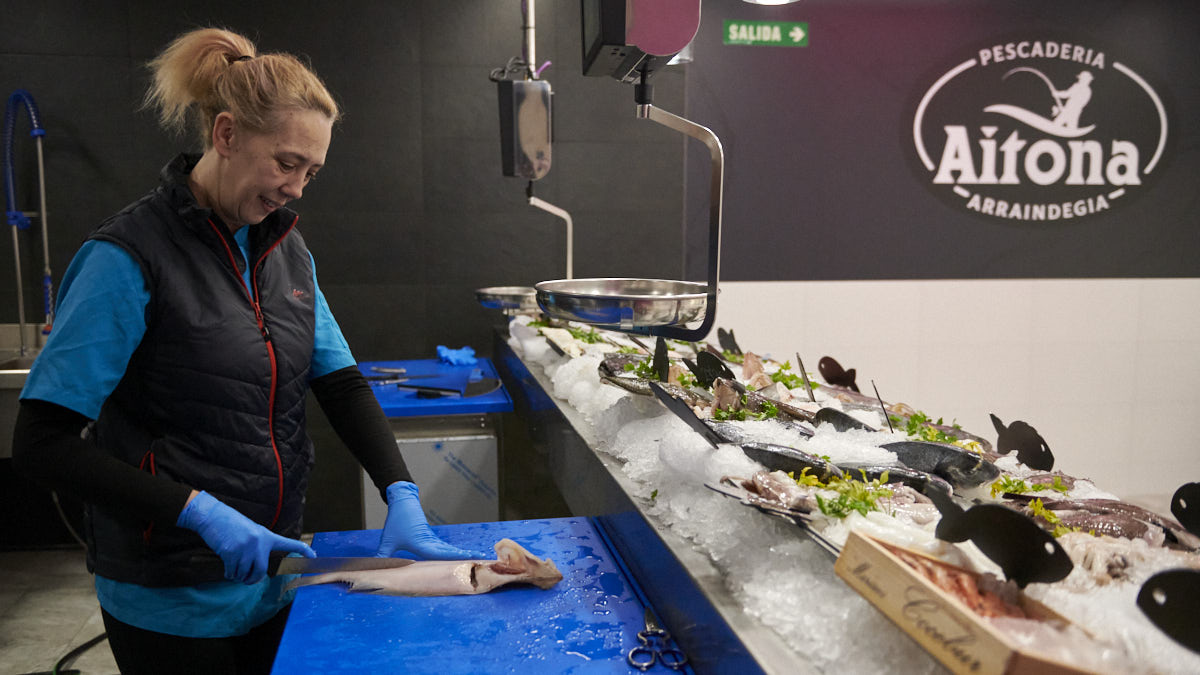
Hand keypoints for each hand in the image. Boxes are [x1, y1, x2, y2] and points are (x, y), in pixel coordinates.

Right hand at [177, 491, 314, 582]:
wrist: (213, 516)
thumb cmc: (231, 525)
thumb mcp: (250, 532)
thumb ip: (258, 548)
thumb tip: (255, 572)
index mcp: (266, 536)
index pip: (288, 543)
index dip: (302, 550)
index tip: (314, 555)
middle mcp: (259, 543)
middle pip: (260, 572)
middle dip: (251, 580)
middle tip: (246, 580)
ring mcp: (245, 548)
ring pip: (243, 574)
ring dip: (237, 576)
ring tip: (232, 567)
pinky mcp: (231, 553)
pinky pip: (232, 572)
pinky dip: (229, 574)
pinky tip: (226, 566)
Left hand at [376, 482, 484, 559]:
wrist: (404, 501)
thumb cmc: (397, 520)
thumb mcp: (388, 540)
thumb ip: (383, 556)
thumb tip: (376, 571)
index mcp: (423, 544)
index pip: (442, 555)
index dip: (457, 560)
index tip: (471, 561)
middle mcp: (431, 543)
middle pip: (451, 554)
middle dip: (465, 559)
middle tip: (482, 563)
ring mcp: (433, 540)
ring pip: (449, 551)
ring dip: (460, 556)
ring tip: (475, 561)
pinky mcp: (431, 538)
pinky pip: (444, 549)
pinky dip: (452, 554)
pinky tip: (456, 558)